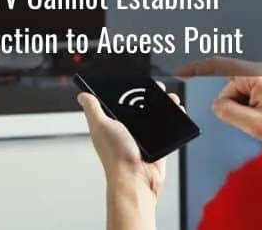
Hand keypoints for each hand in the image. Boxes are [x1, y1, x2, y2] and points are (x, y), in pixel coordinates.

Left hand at [77, 81, 183, 197]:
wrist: (137, 180)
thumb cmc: (116, 156)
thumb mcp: (101, 125)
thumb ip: (92, 109)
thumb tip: (83, 95)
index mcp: (112, 124)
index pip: (120, 102)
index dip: (128, 91)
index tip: (136, 81)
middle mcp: (127, 131)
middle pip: (140, 108)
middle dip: (150, 96)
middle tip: (158, 88)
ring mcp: (144, 139)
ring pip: (156, 117)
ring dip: (165, 106)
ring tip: (171, 99)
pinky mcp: (158, 146)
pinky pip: (168, 130)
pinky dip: (174, 120)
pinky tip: (178, 112)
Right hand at [177, 57, 261, 141]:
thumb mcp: (254, 123)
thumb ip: (227, 111)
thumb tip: (217, 105)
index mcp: (257, 73)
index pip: (218, 64)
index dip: (196, 68)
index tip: (181, 71)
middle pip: (229, 87)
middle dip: (232, 106)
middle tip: (250, 123)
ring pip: (239, 97)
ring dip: (244, 113)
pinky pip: (251, 101)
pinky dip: (252, 113)